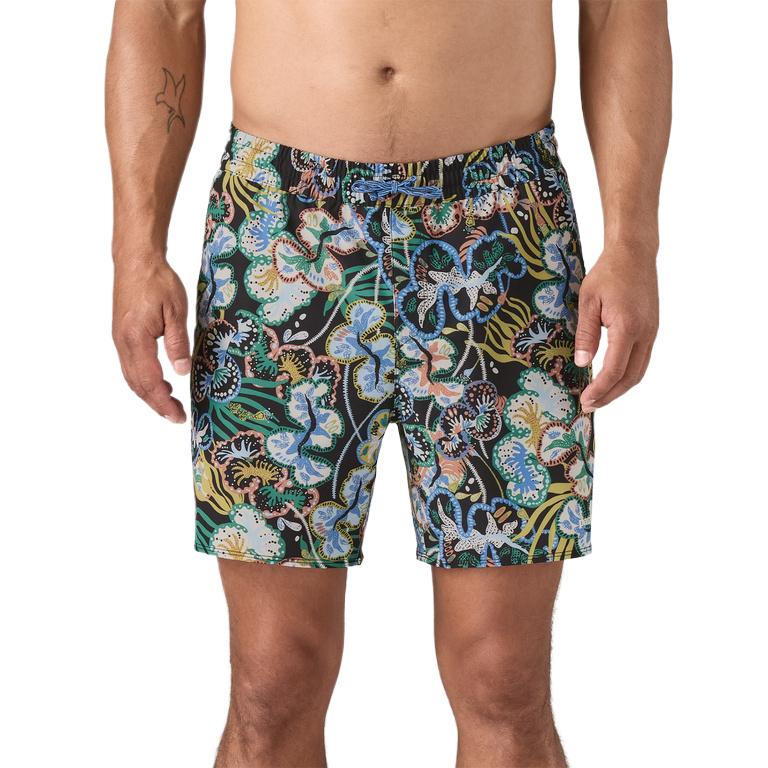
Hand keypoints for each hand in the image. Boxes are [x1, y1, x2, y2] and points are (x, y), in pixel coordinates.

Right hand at [112, 257, 190, 422]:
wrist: (136, 260)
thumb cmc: (157, 281)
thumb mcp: (176, 311)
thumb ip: (178, 343)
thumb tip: (181, 371)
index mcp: (136, 339)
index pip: (149, 381)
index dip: (163, 402)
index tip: (178, 416)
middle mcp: (123, 343)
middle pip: (138, 384)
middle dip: (157, 404)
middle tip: (177, 416)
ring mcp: (120, 339)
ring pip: (132, 377)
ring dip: (150, 394)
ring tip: (170, 404)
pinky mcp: (122, 334)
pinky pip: (131, 365)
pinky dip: (144, 380)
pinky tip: (160, 382)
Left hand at [574, 246, 658, 411]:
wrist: (634, 253)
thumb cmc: (608, 273)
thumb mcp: (588, 302)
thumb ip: (585, 334)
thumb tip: (581, 364)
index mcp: (628, 327)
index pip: (615, 369)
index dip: (600, 389)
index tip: (585, 400)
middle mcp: (645, 333)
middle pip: (631, 377)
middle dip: (610, 395)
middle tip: (590, 406)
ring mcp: (652, 332)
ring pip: (639, 371)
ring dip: (619, 387)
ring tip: (599, 397)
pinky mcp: (651, 329)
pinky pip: (641, 359)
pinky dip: (627, 374)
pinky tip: (611, 377)